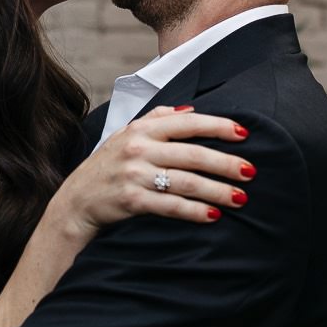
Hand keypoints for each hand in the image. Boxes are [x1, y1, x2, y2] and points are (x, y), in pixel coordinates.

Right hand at [50, 106, 253, 240]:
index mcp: (141, 129)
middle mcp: (138, 148)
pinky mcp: (131, 200)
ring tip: (240, 198)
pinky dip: (195, 211)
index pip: (188, 123)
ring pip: (186, 181)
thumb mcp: (126, 134)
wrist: (76, 201)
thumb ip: (157, 119)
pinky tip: (213, 215)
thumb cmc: (107, 166)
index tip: (244, 133)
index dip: (218, 126)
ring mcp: (134, 175)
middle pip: (192, 154)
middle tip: (250, 172)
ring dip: (217, 190)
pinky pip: (171, 206)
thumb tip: (191, 111)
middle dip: (225, 163)